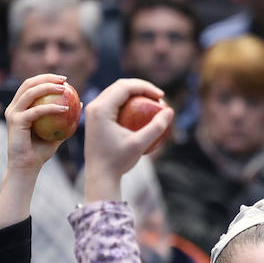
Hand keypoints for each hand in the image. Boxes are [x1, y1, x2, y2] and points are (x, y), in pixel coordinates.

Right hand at [4, 74, 69, 174]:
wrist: (26, 168)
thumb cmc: (40, 152)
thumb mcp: (56, 132)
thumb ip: (64, 118)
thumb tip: (79, 103)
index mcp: (20, 107)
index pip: (31, 85)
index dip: (46, 78)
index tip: (64, 80)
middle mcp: (13, 107)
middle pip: (29, 83)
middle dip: (47, 77)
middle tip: (65, 80)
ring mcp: (13, 113)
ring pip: (30, 93)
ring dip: (48, 87)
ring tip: (65, 90)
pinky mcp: (16, 122)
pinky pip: (36, 111)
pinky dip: (50, 108)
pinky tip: (65, 109)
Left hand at [82, 78, 171, 201]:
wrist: (99, 176)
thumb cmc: (118, 162)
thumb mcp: (140, 144)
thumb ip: (156, 128)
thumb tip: (170, 111)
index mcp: (101, 109)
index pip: (125, 87)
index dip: (145, 87)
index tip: (162, 96)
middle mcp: (94, 106)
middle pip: (120, 86)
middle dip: (141, 88)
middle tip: (159, 97)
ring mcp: (92, 112)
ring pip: (115, 93)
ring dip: (134, 94)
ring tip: (152, 102)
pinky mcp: (95, 119)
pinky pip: (112, 103)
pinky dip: (127, 102)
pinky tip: (140, 111)